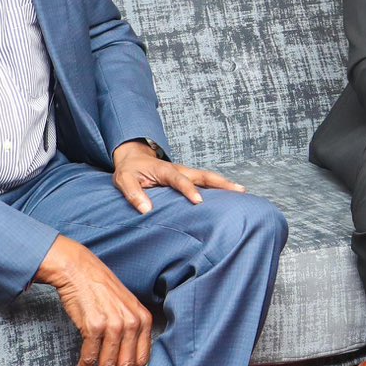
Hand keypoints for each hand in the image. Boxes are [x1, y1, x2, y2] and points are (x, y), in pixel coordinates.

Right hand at [36, 236, 151, 365]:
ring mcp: (114, 324)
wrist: (79, 271)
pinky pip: (90, 357)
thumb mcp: (124, 308)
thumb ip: (130, 331)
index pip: (142, 359)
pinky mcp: (94, 325)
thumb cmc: (100, 290)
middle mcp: (132, 322)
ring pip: (107, 365)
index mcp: (143, 319)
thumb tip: (126, 361)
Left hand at [112, 140, 245, 214]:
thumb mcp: (124, 181)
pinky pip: (204, 181)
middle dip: (221, 183)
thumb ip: (134, 194)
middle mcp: (179, 169)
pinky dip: (218, 185)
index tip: (199, 202)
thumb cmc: (129, 170)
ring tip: (242, 191)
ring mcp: (185, 172)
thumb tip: (146, 210)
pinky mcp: (187, 177)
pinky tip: (229, 193)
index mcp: (164, 170)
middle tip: (239, 190)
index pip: (179, 180)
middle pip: (203, 175)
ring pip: (208, 177)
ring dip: (224, 183)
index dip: (189, 190)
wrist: (133, 156)